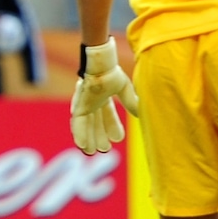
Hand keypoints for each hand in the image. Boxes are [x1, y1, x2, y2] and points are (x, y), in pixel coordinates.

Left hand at [71, 39, 138, 154]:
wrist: (102, 66)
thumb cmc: (111, 73)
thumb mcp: (124, 89)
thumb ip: (130, 101)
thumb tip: (139, 113)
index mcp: (102, 96)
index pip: (107, 114)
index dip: (112, 126)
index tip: (117, 139)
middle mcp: (91, 101)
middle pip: (95, 123)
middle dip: (99, 136)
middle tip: (104, 150)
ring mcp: (84, 104)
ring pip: (86, 126)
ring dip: (89, 139)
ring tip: (92, 152)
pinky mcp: (78, 107)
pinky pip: (78, 124)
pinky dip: (80, 135)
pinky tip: (82, 146)